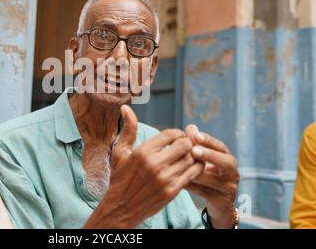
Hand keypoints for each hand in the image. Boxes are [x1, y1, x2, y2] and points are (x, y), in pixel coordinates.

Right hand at [84, 106, 203, 228]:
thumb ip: (128, 129)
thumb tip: (125, 107)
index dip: (178, 133)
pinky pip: (193, 174)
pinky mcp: (172, 191)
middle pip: (185, 144)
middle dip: (188, 143)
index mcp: (143, 151)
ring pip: (192, 158)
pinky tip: (190, 167)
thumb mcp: (120, 152)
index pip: (171, 134)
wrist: (120, 208)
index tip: (177, 138)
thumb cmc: (119, 177)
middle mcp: (154, 163)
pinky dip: (196, 168)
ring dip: (193, 155)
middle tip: (185, 146)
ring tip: (188, 156)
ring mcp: (165, 178)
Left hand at [184, 125, 239, 228]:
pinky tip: (179, 180)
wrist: (218, 203)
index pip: (221, 147)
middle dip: (210, 155)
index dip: (209, 141)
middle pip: (227, 162)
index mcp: (228, 159)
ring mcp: (229, 188)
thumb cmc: (208, 175)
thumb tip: (190, 127)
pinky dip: (192, 185)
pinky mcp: (222, 201)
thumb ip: (197, 144)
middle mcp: (232, 173)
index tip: (196, 135)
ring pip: (214, 180)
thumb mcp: (204, 160)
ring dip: (197, 172)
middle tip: (194, 150)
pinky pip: (205, 192)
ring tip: (182, 165)